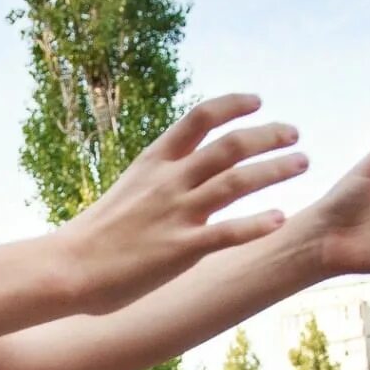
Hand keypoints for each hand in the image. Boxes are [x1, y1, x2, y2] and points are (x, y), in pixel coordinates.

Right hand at [60, 94, 307, 309]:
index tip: (259, 101)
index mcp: (154, 162)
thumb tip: (180, 173)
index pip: (199, 117)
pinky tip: (281, 219)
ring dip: (275, 170)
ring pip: (237, 182)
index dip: (233, 104)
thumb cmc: (94, 236)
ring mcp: (176, 214)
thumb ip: (159, 180)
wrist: (66, 268)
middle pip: (230, 145)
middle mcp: (169, 181)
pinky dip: (258, 224)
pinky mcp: (180, 250)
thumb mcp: (128, 192)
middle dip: (268, 135)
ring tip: (303, 163)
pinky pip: (228, 233)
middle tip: (294, 133)